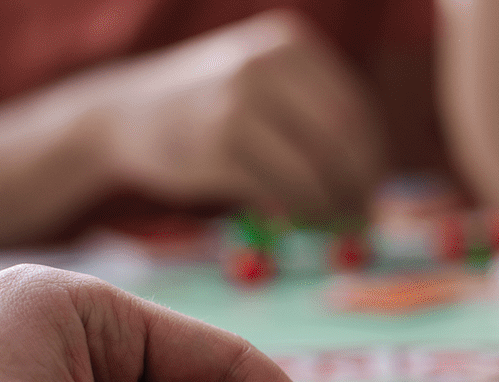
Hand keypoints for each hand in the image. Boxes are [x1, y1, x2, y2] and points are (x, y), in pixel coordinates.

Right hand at [80, 9, 383, 219]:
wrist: (124, 115)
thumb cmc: (208, 109)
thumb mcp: (264, 83)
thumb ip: (315, 114)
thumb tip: (374, 176)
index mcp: (288, 43)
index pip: (355, 110)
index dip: (371, 157)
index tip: (373, 189)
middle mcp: (265, 64)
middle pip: (343, 139)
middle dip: (358, 184)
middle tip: (361, 215)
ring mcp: (239, 100)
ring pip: (316, 168)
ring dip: (332, 206)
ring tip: (330, 222)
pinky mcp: (219, 142)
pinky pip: (282, 189)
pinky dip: (298, 212)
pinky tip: (294, 219)